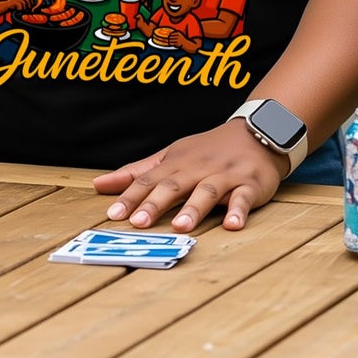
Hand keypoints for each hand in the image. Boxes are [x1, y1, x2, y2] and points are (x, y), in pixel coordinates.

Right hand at [9, 0, 35, 13]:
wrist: (6, 5)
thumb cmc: (15, 3)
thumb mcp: (21, 0)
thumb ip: (27, 0)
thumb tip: (34, 4)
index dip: (32, 3)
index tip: (31, 7)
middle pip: (28, 0)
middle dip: (29, 6)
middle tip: (28, 10)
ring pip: (25, 4)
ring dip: (24, 8)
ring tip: (21, 9)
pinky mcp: (15, 1)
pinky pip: (21, 6)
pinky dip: (20, 9)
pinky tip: (18, 9)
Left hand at [93, 118, 283, 230]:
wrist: (258, 131)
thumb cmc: (209, 150)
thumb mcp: (171, 156)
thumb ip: (137, 172)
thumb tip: (99, 184)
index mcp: (177, 163)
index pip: (149, 179)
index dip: (131, 196)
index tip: (113, 213)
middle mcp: (198, 168)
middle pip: (174, 185)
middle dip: (156, 203)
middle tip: (139, 223)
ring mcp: (225, 175)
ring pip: (207, 191)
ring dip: (194, 208)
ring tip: (181, 227)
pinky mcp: (249, 184)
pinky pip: (244, 197)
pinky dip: (239, 210)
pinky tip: (232, 225)